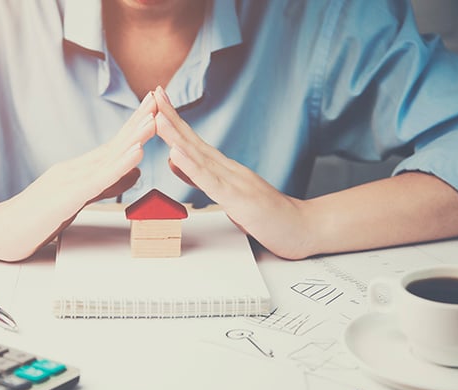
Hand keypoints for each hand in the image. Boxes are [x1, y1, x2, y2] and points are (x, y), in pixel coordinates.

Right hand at [0, 92, 157, 260]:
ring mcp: (71, 180)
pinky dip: (119, 165)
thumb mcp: (78, 198)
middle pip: (113, 143)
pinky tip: (136, 152)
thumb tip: (135, 172)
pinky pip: (98, 179)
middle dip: (137, 120)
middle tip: (158, 98)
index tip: (153, 109)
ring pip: (108, 157)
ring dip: (133, 136)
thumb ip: (107, 184)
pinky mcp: (68, 197)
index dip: (134, 127)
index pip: (112, 146)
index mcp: (79, 169)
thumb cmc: (37, 218)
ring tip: (154, 119)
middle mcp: (76, 168)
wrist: (2, 232)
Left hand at [152, 86, 310, 258]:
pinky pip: (211, 181)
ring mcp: (234, 182)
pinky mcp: (238, 199)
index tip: (157, 101)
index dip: (174, 121)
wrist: (303, 228)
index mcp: (224, 169)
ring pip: (200, 156)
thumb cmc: (268, 215)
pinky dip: (192, 166)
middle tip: (154, 94)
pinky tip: (176, 153)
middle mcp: (228, 169)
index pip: (193, 141)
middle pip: (194, 140)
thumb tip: (174, 160)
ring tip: (158, 117)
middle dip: (172, 117)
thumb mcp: (228, 194)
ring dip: (177, 135)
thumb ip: (200, 177)